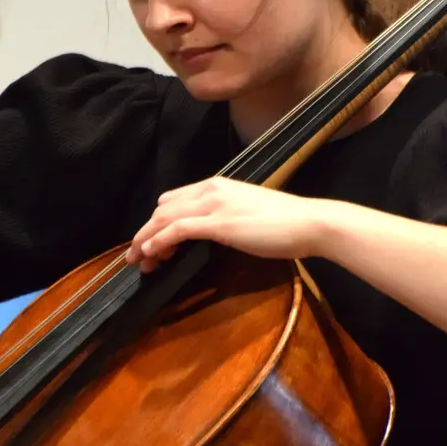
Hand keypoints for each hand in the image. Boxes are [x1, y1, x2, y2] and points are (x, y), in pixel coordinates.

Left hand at [124, 178, 333, 271]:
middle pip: (162, 208)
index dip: (157, 222)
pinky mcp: (218, 223)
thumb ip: (227, 216)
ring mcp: (213, 205)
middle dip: (144, 232)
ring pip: (164, 218)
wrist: (309, 223)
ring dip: (145, 240)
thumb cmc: (286, 223)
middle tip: (137, 256)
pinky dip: (158, 241)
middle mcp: (210, 190)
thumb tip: (214, 232)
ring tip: (137, 260)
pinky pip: (176, 230)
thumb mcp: (248, 212)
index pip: (174, 200)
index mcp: (218, 185)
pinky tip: (150, 253)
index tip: (150, 242)